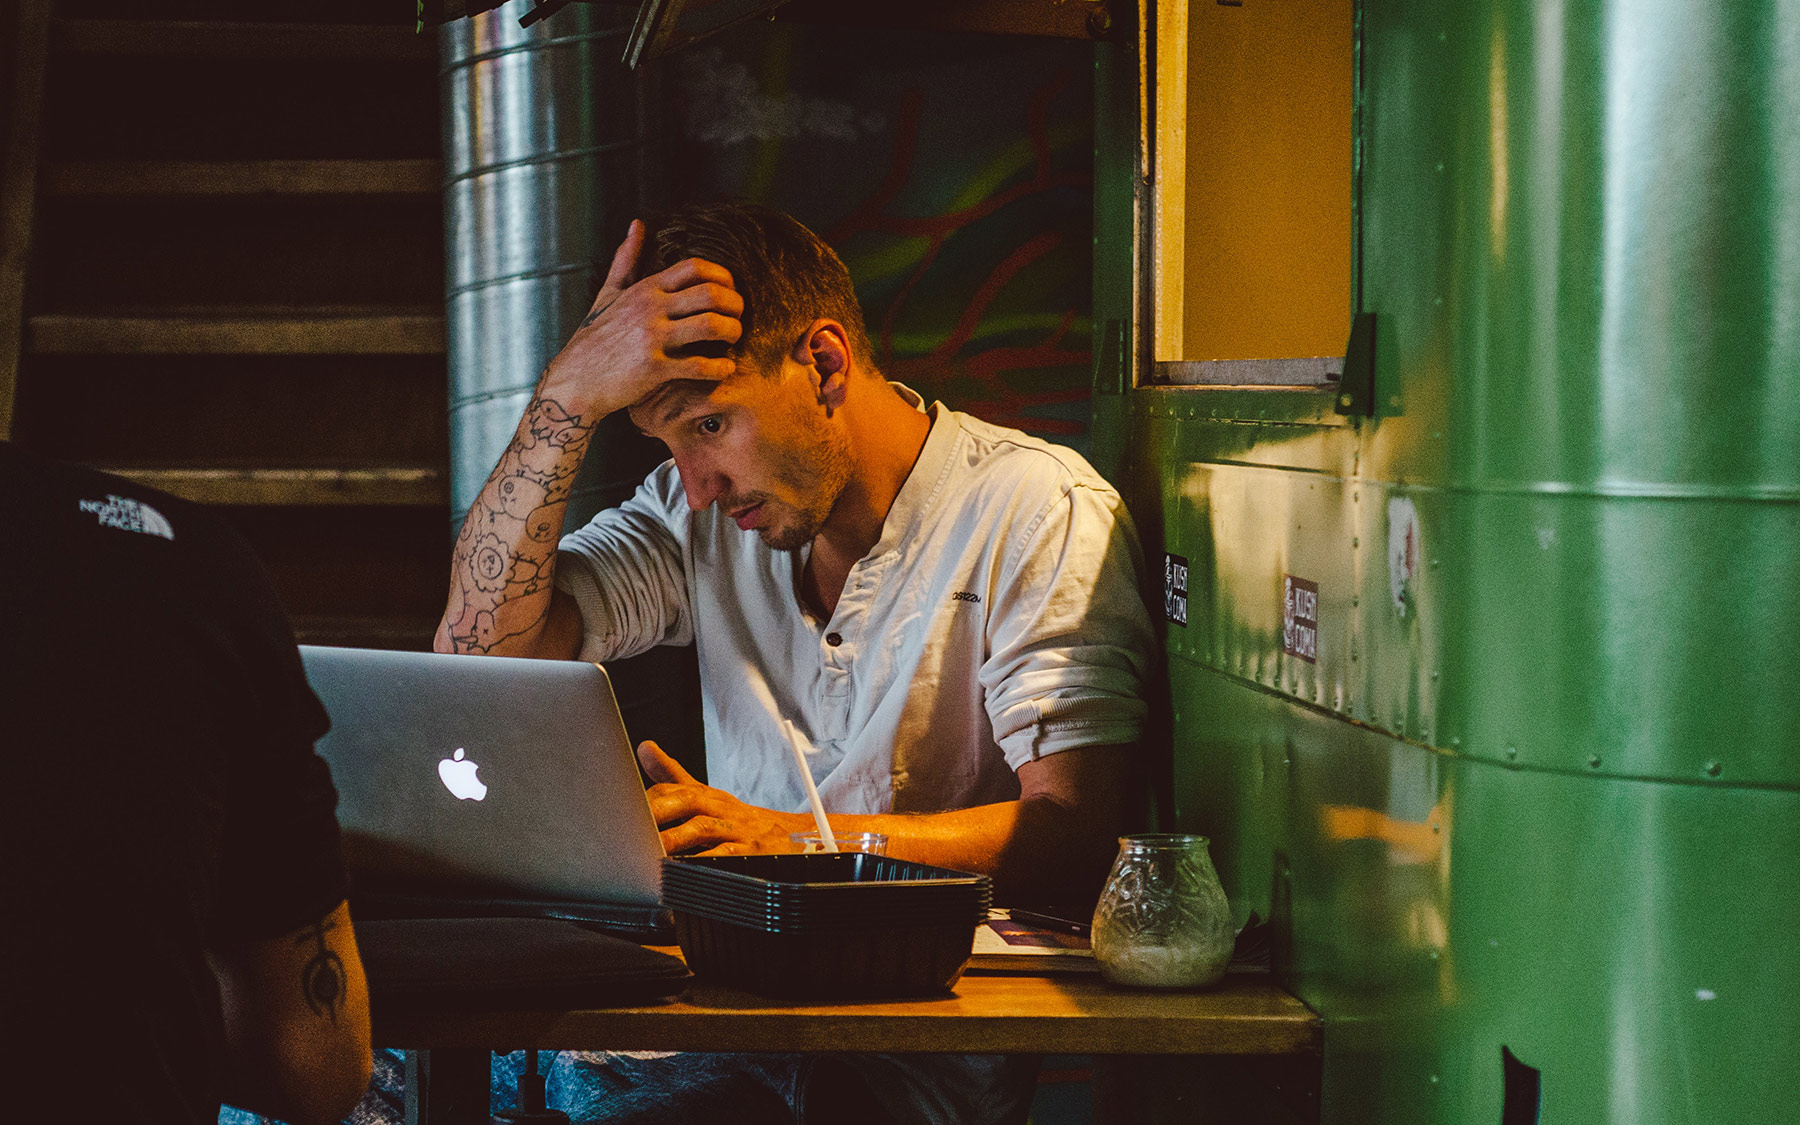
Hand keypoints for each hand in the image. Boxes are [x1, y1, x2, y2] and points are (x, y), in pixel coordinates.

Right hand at [541, 220, 744, 415]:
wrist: (575, 381)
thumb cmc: (595, 338)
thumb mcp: (609, 294)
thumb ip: (626, 260)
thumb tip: (637, 224)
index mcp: (645, 289)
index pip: (694, 267)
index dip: (722, 276)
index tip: (730, 291)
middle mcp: (650, 308)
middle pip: (711, 294)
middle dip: (735, 305)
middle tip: (738, 317)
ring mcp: (652, 338)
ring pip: (711, 326)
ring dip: (732, 332)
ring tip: (733, 340)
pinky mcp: (654, 369)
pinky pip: (700, 366)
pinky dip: (721, 368)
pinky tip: (726, 368)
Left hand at [636, 740, 806, 855]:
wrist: (790, 835)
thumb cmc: (739, 818)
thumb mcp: (707, 794)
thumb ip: (672, 775)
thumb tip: (643, 747)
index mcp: (706, 794)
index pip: (671, 787)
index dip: (647, 799)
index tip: (622, 811)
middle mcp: (720, 807)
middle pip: (687, 800)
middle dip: (659, 811)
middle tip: (630, 828)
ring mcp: (736, 828)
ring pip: (702, 828)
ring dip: (675, 839)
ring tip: (650, 850)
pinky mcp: (751, 851)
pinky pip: (727, 855)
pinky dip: (707, 861)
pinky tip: (687, 869)